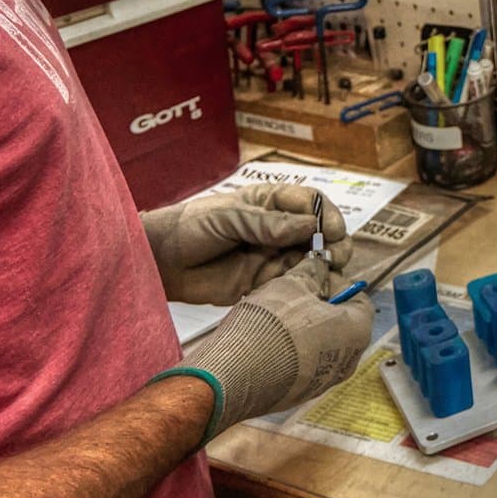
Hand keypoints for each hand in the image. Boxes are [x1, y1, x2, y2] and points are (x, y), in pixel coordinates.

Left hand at [143, 184, 352, 302]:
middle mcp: (278, 230)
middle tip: (334, 256)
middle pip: (319, 234)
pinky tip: (308, 294)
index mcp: (270, 204)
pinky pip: (292, 287)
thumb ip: (266, 223)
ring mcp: (272, 258)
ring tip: (323, 276)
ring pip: (311, 262)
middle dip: (333, 243)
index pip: (311, 203)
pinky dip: (304, 290)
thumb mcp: (228, 217)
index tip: (332, 230)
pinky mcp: (264, 285)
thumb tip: (310, 225)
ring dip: (323, 268)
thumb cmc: (190, 227)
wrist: (161, 262)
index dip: (327, 214)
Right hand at [189, 265, 373, 433]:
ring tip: (275, 314)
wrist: (236, 374)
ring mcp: (321, 383)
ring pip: (319, 346)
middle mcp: (346, 362)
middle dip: (318, 306)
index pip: (359, 299)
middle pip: (340, 325)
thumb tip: (317, 267)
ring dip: (302, 329)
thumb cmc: (271, 327)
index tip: (317, 274)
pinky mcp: (297, 395)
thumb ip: (311, 272)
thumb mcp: (292, 284)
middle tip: (295, 292)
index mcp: (356, 332)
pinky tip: (265, 338)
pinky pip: (299, 366)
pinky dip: (288, 351)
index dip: (336, 283)